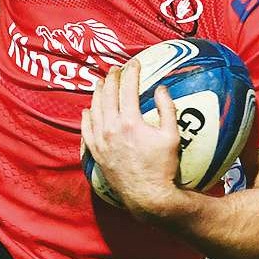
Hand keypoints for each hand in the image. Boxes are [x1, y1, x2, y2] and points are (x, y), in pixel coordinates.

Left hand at [81, 59, 182, 215]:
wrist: (147, 195)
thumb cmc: (163, 167)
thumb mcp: (172, 137)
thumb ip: (167, 109)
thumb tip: (161, 88)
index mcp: (130, 122)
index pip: (127, 88)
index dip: (131, 72)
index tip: (135, 63)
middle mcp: (111, 128)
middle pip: (107, 95)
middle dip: (111, 77)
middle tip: (116, 68)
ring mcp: (100, 141)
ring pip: (94, 109)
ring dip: (97, 93)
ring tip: (100, 82)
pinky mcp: (96, 153)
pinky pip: (86, 130)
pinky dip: (86, 117)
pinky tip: (88, 110)